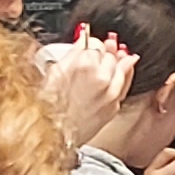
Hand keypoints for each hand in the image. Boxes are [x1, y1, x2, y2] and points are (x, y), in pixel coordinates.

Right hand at [36, 31, 138, 145]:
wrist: (54, 134)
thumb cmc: (47, 107)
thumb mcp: (53, 72)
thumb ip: (72, 53)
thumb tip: (82, 40)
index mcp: (84, 64)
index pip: (94, 42)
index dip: (90, 42)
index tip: (87, 44)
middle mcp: (101, 77)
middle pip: (110, 54)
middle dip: (104, 51)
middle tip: (98, 51)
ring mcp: (110, 92)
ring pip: (122, 67)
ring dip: (118, 60)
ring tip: (117, 54)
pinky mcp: (114, 106)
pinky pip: (125, 84)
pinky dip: (126, 74)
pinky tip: (127, 66)